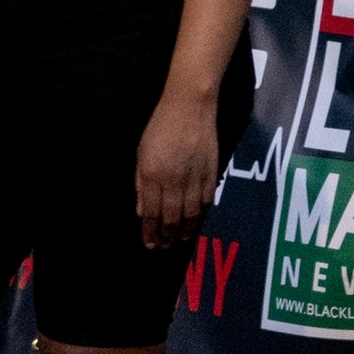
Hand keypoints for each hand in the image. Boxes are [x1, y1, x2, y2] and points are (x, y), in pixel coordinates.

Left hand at [134, 92, 220, 250]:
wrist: (190, 106)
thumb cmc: (160, 127)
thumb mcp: (141, 154)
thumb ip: (142, 184)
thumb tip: (143, 211)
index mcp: (154, 175)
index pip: (152, 212)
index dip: (151, 232)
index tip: (150, 244)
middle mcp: (175, 180)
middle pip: (172, 216)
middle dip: (167, 235)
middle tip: (165, 247)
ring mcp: (195, 177)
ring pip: (191, 212)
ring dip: (186, 229)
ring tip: (181, 239)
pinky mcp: (212, 171)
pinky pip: (208, 198)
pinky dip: (203, 213)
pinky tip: (198, 219)